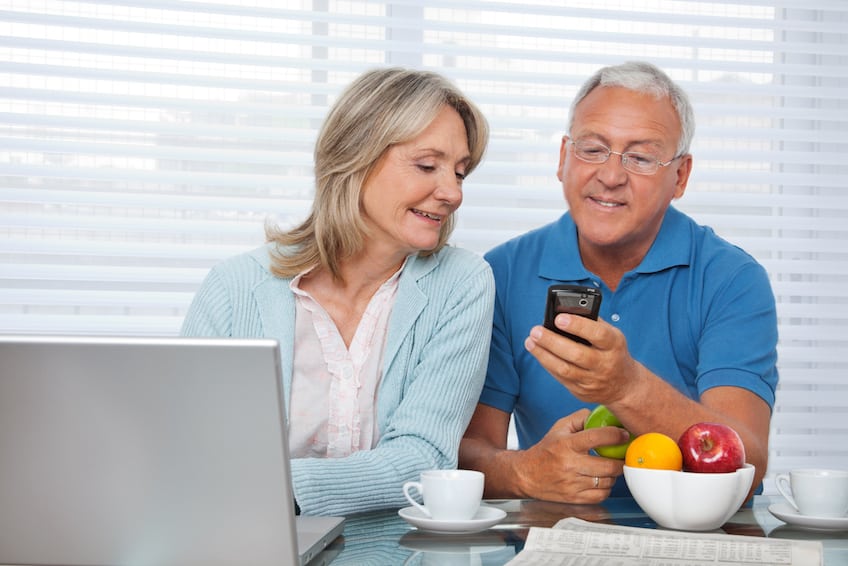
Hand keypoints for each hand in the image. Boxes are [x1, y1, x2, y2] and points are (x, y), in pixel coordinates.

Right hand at [517, 409, 627, 503]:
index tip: (624, 435)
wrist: (527, 474)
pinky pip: (601, 495)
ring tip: (609, 468)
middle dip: (620, 460)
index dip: (615, 435)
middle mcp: (570, 464)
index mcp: (567, 444)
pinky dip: (606, 488)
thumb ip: (581, 418)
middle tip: (621, 455)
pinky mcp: (575, 498)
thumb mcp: (559, 428)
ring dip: (613, 475)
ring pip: (607, 482)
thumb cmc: (546, 450)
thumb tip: (602, 416)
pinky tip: (601, 480)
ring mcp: (573, 484)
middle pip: (608, 465)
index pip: (597, 438)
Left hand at [524, 314, 644, 404]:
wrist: (624, 385)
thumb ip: (591, 322)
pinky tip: (538, 353)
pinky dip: (547, 364)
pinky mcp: (582, 392)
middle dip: (552, 341)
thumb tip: (563, 310)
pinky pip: (561, 378)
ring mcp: (594, 380)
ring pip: (565, 369)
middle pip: (576, 354)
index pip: (597, 334)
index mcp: (614, 344)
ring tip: (530, 341)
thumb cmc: (612, 351)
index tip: (558, 318)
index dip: (577, 326)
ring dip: (544, 354)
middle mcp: (605, 364)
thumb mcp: (611, 334)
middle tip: (536, 331)